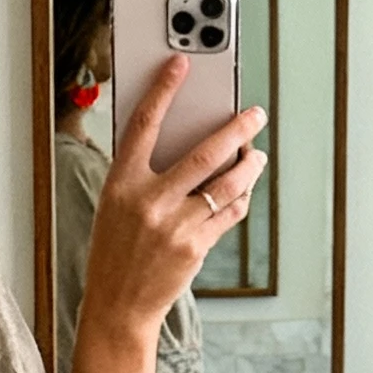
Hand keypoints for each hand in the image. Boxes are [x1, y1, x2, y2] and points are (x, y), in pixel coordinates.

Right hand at [82, 57, 267, 345]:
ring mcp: (175, 226)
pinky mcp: (195, 247)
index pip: (143, 125)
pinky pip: (229, 213)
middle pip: (204, 153)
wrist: (119, 307)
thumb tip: (189, 145)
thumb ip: (144, 176)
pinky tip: (245, 189)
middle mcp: (149, 202)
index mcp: (122, 185)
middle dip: (237, 129)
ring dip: (249, 165)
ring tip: (256, 155)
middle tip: (255, 114)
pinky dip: (241, 198)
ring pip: (226, 184)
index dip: (162, 91)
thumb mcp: (115, 208)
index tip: (180, 65)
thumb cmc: (116, 254)